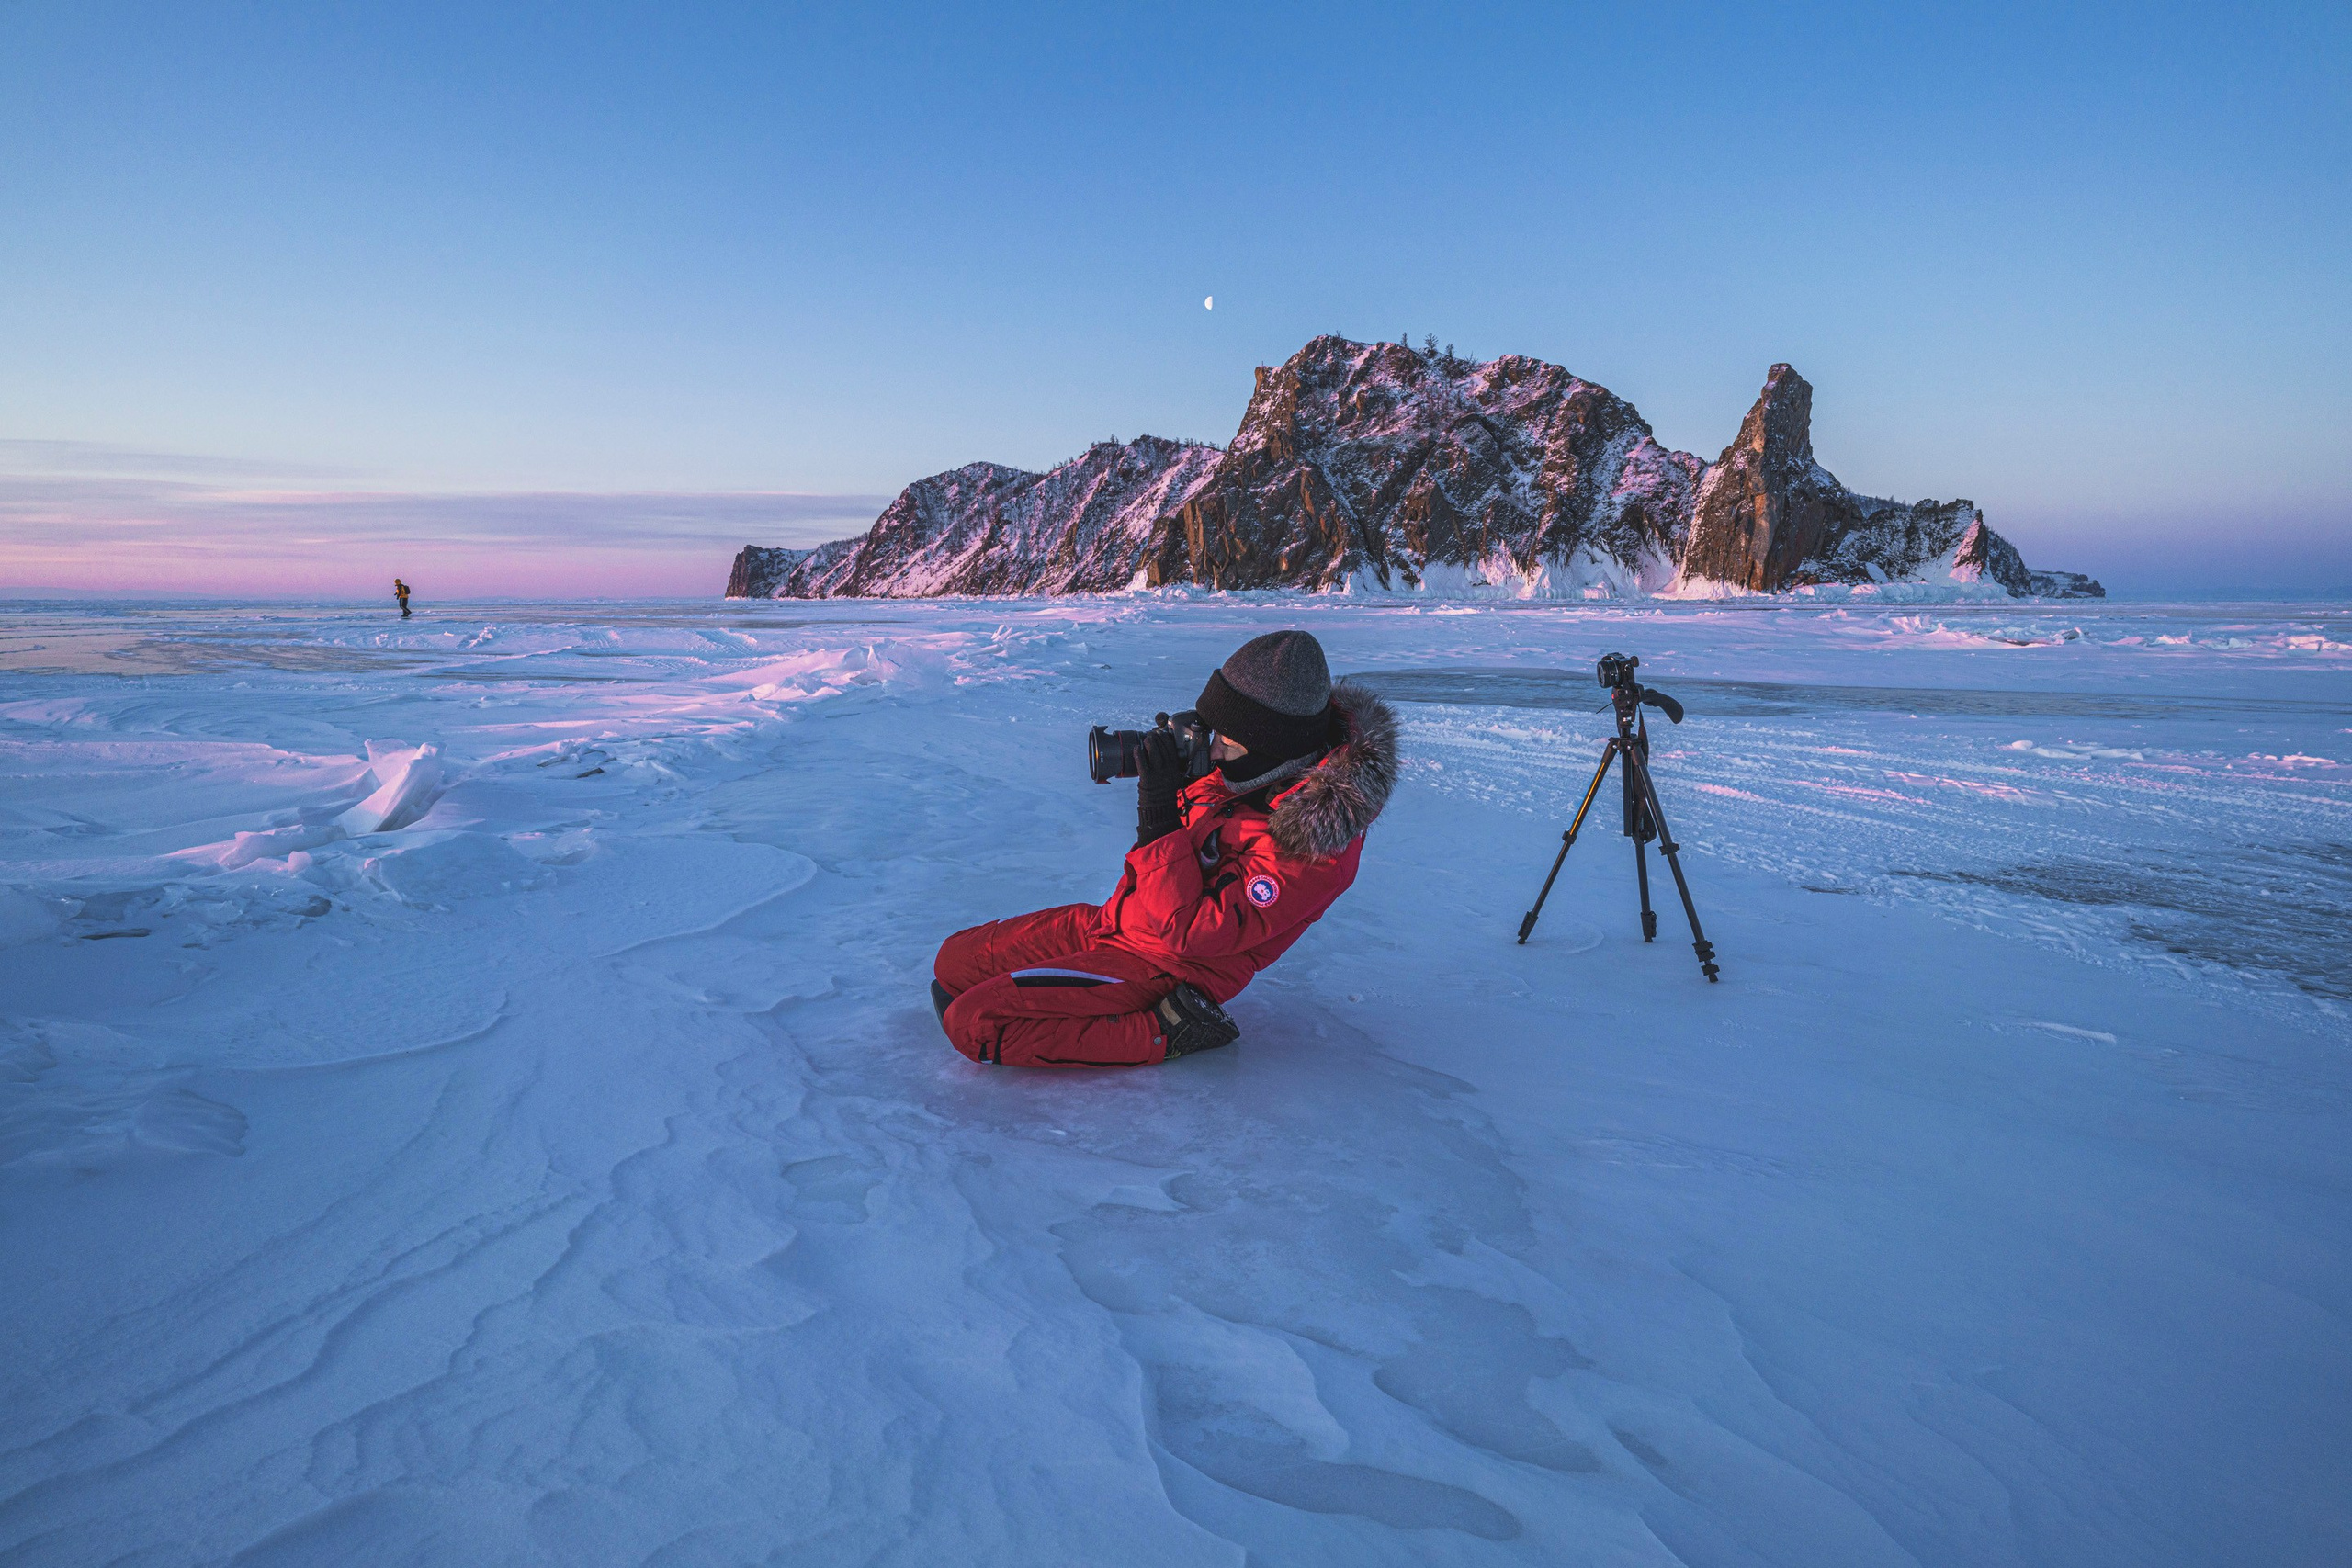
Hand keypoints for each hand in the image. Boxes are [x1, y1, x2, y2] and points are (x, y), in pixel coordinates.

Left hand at [1135, 729, 1182, 846]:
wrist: (1160, 809)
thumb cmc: (1165, 794)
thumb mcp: (1173, 778)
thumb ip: (1170, 767)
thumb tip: (1164, 753)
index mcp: (1175, 769)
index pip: (1173, 749)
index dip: (1167, 739)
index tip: (1162, 733)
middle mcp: (1168, 770)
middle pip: (1163, 748)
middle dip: (1157, 738)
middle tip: (1152, 733)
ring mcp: (1158, 774)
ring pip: (1154, 753)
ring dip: (1150, 743)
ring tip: (1147, 738)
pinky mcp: (1147, 779)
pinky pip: (1143, 763)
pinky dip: (1139, 754)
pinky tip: (1137, 748)